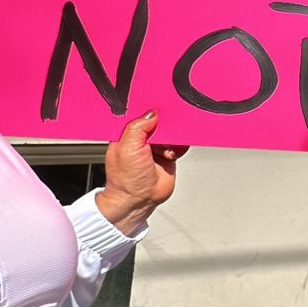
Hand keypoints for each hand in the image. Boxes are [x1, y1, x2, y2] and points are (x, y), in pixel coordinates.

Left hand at [95, 111, 188, 235]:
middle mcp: (141, 139)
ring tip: (167, 147)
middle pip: (158, 121)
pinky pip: (180, 143)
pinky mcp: (169, 154)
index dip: (148, 110)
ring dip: (173, 137)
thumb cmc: (126, 179)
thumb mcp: (127, 148)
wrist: (140, 200)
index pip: (139, 115)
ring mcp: (156, 147)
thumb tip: (151, 114)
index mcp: (126, 134)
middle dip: (165, 122)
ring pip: (171, 131)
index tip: (158, 106)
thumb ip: (137, 127)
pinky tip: (172, 154)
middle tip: (168, 125)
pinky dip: (180, 146)